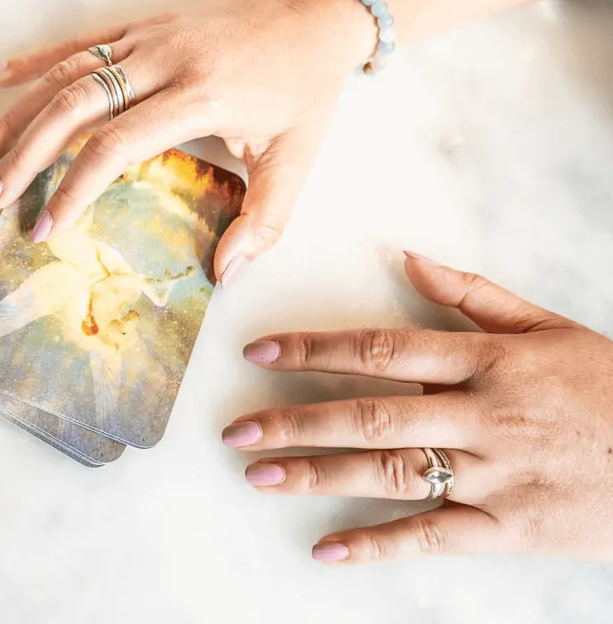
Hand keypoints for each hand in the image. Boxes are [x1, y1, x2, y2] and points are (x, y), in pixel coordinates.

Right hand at [0, 0, 370, 284]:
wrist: (314, 12)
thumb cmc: (304, 89)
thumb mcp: (297, 158)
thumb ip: (264, 220)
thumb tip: (227, 275)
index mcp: (200, 96)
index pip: (116, 144)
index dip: (73, 187)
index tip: (46, 227)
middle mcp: (164, 61)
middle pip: (75, 105)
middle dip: (27, 154)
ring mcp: (147, 38)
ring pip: (66, 73)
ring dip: (17, 114)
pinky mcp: (140, 26)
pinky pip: (76, 42)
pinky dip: (31, 61)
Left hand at [224, 252, 612, 563]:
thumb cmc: (609, 389)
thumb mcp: (550, 327)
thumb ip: (474, 295)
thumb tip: (408, 258)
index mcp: (486, 362)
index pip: (382, 350)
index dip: (314, 350)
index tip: (259, 353)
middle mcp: (480, 417)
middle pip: (370, 415)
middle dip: (294, 422)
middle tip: (235, 431)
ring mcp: (492, 475)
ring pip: (389, 474)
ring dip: (317, 476)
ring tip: (258, 477)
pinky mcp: (507, 527)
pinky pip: (431, 536)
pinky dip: (375, 547)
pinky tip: (325, 551)